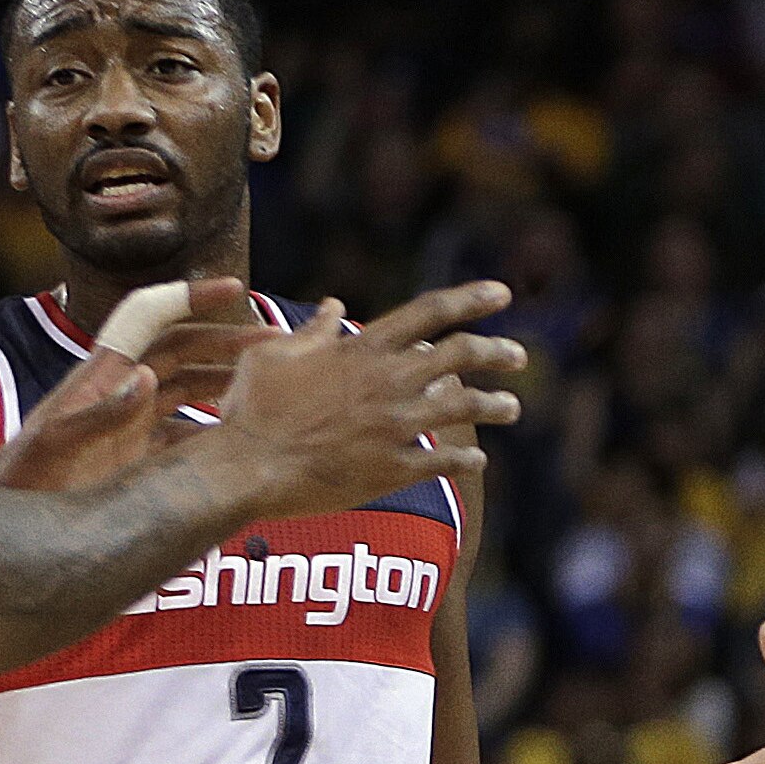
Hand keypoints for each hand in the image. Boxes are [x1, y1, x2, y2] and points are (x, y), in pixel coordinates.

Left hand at [0, 278, 274, 491]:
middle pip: (183, 349)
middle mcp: (118, 389)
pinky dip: (214, 433)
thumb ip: (99, 412)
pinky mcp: (130, 455)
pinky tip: (244, 444)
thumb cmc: (21, 478)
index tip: (234, 287)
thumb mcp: (56, 443)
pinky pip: (182, 436)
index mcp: (102, 372)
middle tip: (279, 341)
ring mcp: (126, 422)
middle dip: (229, 340)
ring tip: (273, 388)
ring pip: (188, 390)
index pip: (151, 315)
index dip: (191, 295)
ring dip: (228, 383)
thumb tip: (146, 377)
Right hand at [204, 282, 523, 518]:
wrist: (247, 467)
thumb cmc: (251, 407)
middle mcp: (388, 382)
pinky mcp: (391, 469)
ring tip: (512, 409)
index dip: (472, 299)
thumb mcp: (275, 355)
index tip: (503, 294)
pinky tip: (478, 462)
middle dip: (496, 351)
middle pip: (460, 356)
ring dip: (495, 405)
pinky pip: (443, 463)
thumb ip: (313, 331)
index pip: (430, 312)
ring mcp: (394, 427)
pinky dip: (465, 461)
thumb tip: (334, 305)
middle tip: (518, 355)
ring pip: (463, 408)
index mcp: (364, 349)